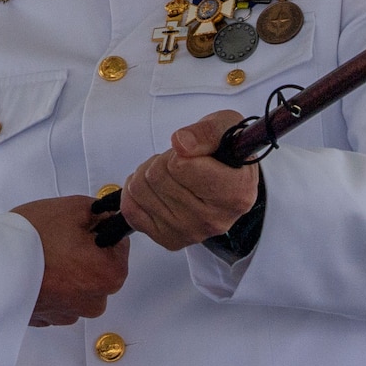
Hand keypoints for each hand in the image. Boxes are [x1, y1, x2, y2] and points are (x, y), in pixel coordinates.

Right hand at [11, 195, 129, 325]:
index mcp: (109, 274)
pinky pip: (58, 296)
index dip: (98, 230)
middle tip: (58, 238)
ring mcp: (70, 313)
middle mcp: (95, 301)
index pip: (118, 244)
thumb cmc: (33, 240)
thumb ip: (100, 211)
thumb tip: (107, 216)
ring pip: (77, 283)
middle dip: (83, 251)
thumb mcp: (74, 207)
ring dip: (66, 269)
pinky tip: (35, 269)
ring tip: (43, 254)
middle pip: (98, 267)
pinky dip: (50, 283)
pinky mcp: (47, 318)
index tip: (79, 227)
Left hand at [120, 109, 259, 250]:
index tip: (195, 151)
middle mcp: (214, 220)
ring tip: (171, 173)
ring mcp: (189, 232)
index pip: (181, 166)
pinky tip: (157, 188)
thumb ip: (206, 132)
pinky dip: (137, 191)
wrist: (228, 178)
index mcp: (235, 193)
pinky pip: (130, 209)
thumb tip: (181, 144)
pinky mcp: (168, 238)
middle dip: (164, 159)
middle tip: (182, 161)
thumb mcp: (226, 126)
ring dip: (149, 172)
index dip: (181, 150)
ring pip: (140, 188)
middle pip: (157, 176)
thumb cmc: (227, 152)